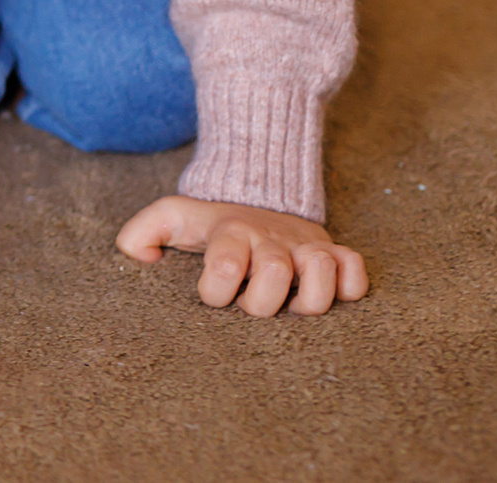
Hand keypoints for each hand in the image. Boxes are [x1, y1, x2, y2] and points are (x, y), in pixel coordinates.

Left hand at [117, 196, 367, 315]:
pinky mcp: (333, 249)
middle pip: (274, 272)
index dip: (215, 291)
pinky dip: (350, 286)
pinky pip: (356, 268)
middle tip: (253, 303)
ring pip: (321, 269)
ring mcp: (304, 244)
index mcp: (230, 232)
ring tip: (291, 305)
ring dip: (309, 297)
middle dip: (261, 301)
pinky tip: (328, 293)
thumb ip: (140, 233)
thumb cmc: (212, 221)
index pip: (224, 265)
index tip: (213, 295)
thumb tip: (141, 258)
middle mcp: (270, 238)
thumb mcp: (172, 217)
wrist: (257, 191)